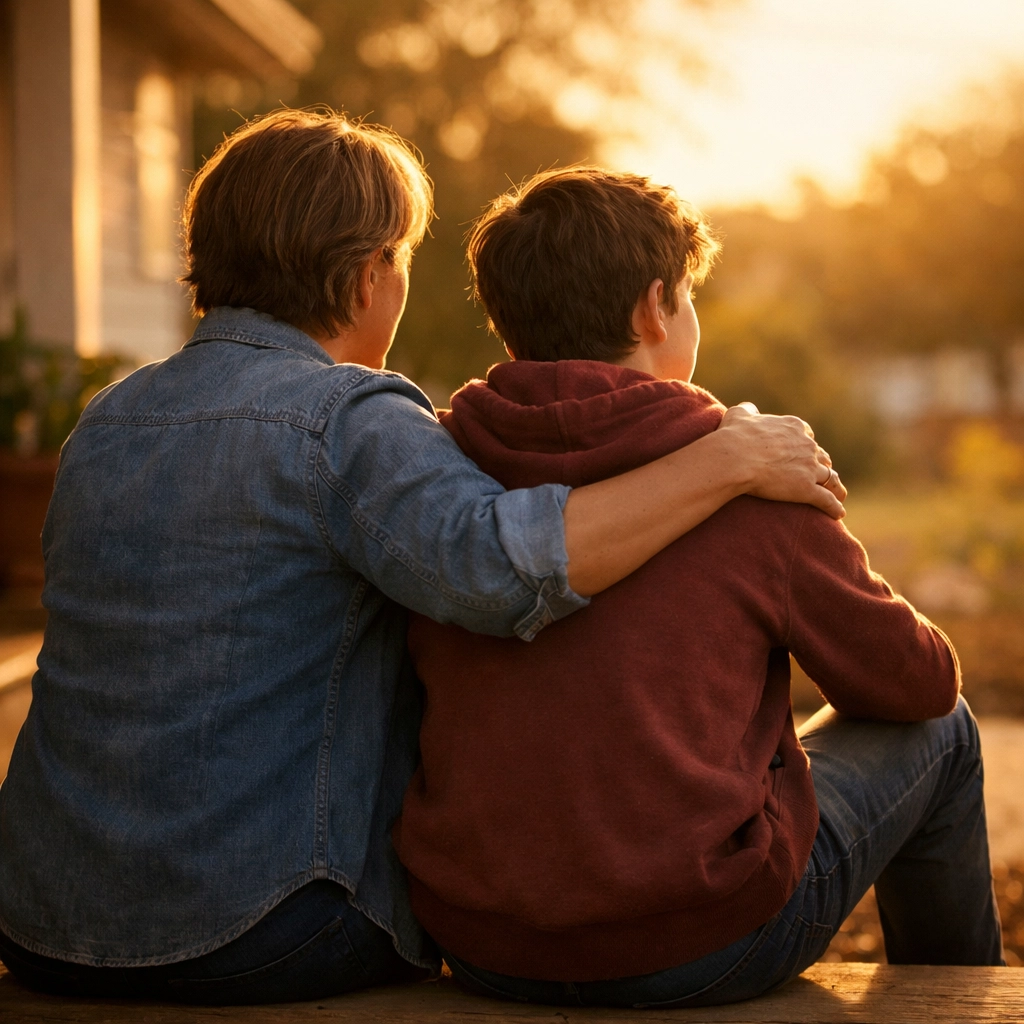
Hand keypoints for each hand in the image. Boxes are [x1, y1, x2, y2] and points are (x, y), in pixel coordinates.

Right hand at [716, 403, 846, 518]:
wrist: (735, 457)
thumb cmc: (734, 436)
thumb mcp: (739, 415)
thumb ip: (747, 410)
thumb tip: (749, 409)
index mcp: (794, 427)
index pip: (807, 436)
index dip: (805, 445)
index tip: (802, 452)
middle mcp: (807, 445)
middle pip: (821, 456)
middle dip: (820, 464)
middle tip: (819, 475)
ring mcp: (809, 468)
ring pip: (829, 477)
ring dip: (834, 486)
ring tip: (838, 495)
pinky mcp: (806, 489)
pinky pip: (826, 500)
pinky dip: (834, 507)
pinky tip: (839, 513)